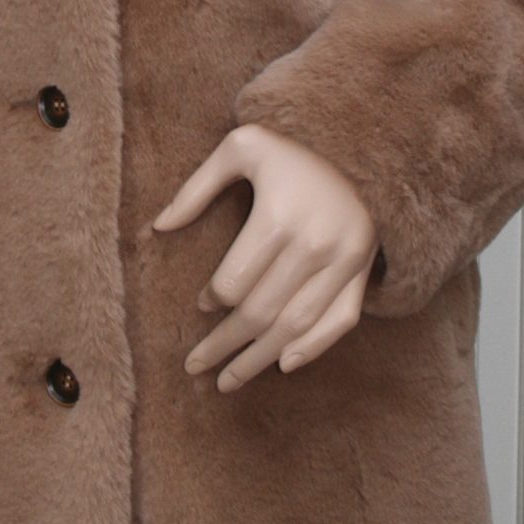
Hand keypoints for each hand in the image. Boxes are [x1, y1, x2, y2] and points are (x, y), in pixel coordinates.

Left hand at [152, 121, 380, 391]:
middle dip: (223, 346)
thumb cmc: (292, 145)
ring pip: (294, 327)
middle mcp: (313, 245)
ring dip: (259, 359)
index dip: (212, 300)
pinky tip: (285, 364)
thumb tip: (159, 227)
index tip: (201, 305)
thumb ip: (197, 187)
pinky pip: (339, 321)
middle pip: (259, 313)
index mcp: (278, 217)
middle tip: (195, 366)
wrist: (363, 142)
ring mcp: (343, 262)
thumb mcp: (241, 147)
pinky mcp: (362, 271)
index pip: (235, 282)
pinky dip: (314, 348)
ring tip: (229, 381)